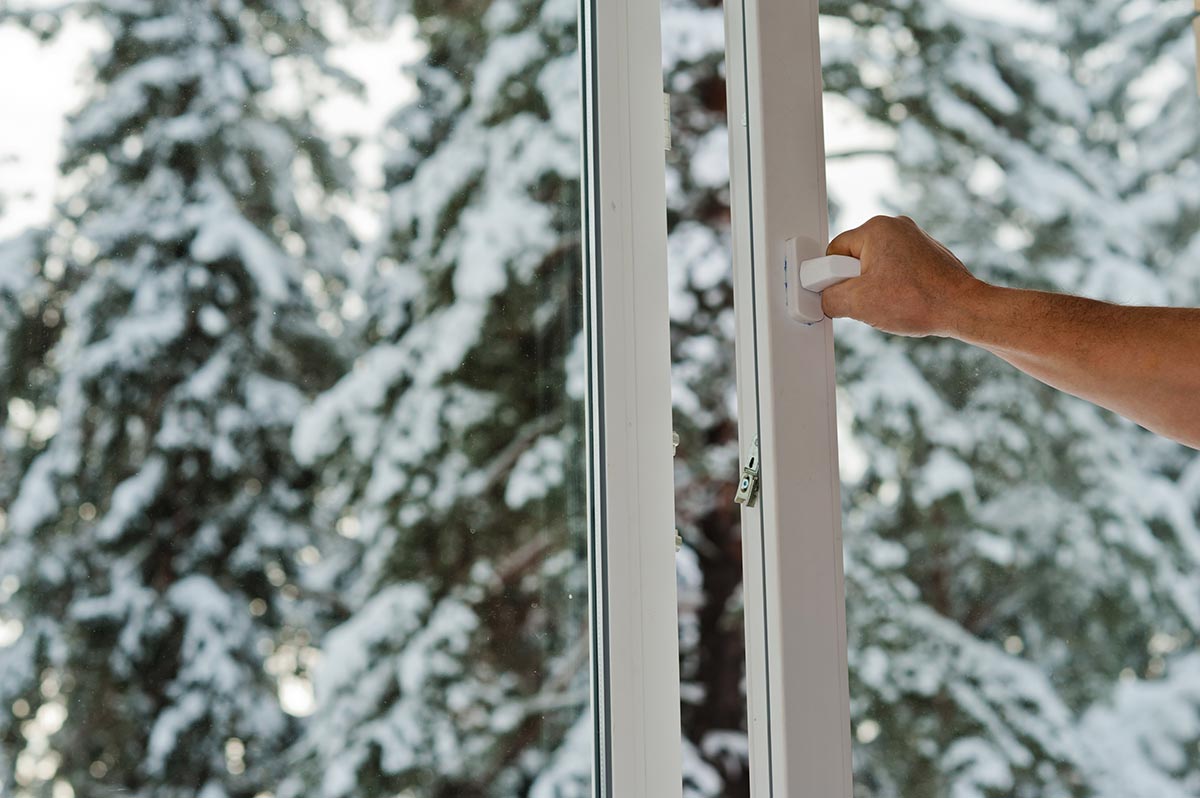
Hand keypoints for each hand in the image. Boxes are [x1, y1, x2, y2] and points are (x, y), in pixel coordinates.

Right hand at [822, 216, 985, 337]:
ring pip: (874, 267)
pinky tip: (904, 301)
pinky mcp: (926, 255)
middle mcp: (896, 227)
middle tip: (870, 300)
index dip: (831, 278)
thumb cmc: (920, 301)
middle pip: (854, 258)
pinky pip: (895, 271)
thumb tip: (823, 299)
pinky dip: (894, 287)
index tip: (841, 294)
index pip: (834, 252)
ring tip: (891, 302)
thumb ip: (829, 298)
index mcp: (876, 228)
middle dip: (856, 283)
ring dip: (875, 288)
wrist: (964, 309)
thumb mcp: (858, 303)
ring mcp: (914, 239)